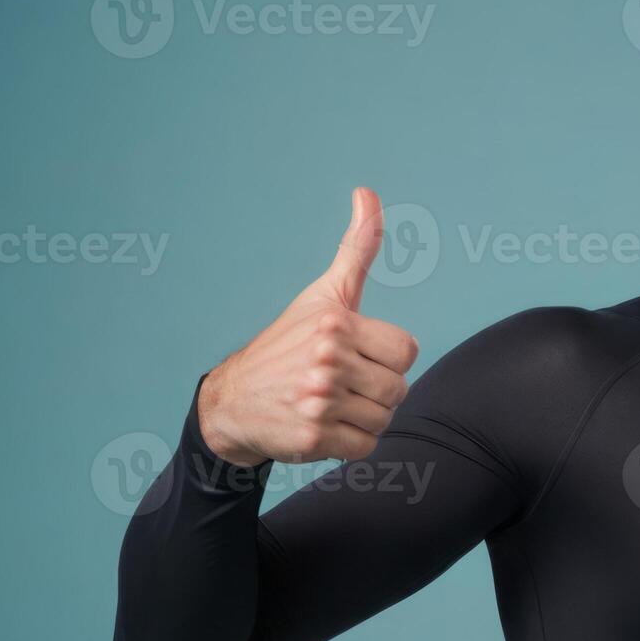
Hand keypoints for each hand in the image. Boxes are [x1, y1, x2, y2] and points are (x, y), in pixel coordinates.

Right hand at [197, 187, 419, 466]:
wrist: (232, 401)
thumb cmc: (288, 344)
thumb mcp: (325, 294)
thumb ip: (357, 247)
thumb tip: (367, 193)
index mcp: (337, 324)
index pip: (407, 351)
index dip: (386, 357)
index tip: (356, 355)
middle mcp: (327, 361)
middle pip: (398, 389)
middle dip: (376, 391)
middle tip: (341, 384)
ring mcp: (318, 401)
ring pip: (383, 419)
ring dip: (363, 417)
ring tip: (330, 403)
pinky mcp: (313, 437)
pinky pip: (365, 447)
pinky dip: (350, 443)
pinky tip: (323, 426)